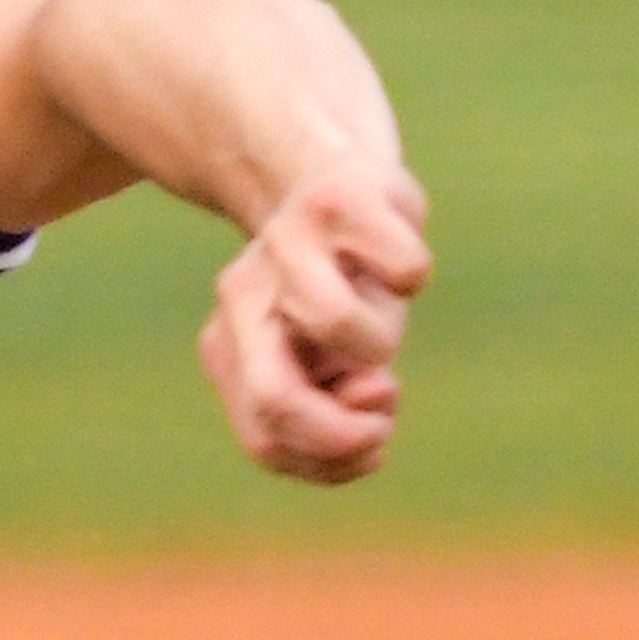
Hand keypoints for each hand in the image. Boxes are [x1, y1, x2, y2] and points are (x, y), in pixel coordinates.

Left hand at [197, 163, 430, 484]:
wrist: (336, 177)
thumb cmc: (339, 288)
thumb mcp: (333, 360)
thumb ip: (337, 404)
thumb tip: (369, 394)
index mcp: (229, 342)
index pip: (266, 442)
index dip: (331, 462)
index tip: (371, 443)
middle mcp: (241, 291)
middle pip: (274, 399)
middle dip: (341, 434)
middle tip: (382, 417)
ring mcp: (285, 242)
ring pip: (336, 323)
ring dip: (381, 341)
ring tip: (381, 318)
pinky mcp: (341, 197)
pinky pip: (401, 268)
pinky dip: (410, 275)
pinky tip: (393, 261)